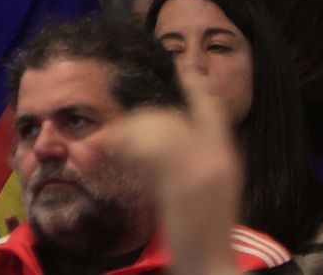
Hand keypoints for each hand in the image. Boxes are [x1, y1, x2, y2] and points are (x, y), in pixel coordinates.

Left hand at [105, 75, 241, 274]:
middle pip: (171, 119)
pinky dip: (122, 154)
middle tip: (105, 139)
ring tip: (96, 152)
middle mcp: (219, 158)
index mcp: (226, 158)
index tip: (184, 67)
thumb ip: (185, 164)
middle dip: (133, 125)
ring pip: (156, 133)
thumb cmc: (201, 238)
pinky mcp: (184, 185)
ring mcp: (204, 170)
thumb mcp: (202, 193)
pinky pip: (148, 154)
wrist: (211, 269)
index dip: (197, 86)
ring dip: (121, 139)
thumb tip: (146, 145)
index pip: (212, 108)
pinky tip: (104, 161)